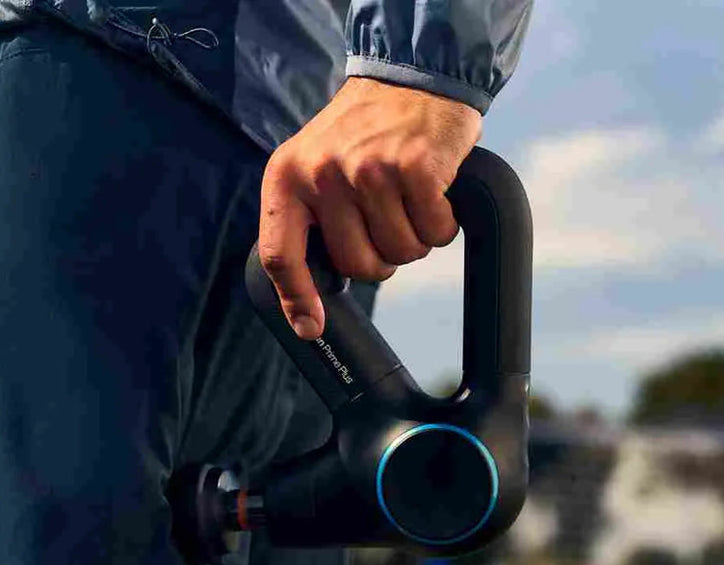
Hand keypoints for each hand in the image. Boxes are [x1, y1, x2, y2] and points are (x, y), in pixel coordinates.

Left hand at [257, 77, 482, 338]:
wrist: (412, 78)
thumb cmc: (365, 132)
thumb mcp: (315, 163)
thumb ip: (308, 216)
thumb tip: (308, 298)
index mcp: (287, 176)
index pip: (280, 254)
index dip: (296, 299)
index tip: (311, 328)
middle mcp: (323, 173)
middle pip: (357, 265)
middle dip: (382, 258)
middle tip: (388, 223)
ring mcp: (370, 170)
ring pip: (401, 252)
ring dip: (416, 238)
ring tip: (409, 199)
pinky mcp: (416, 168)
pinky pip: (435, 232)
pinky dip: (442, 224)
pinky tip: (434, 193)